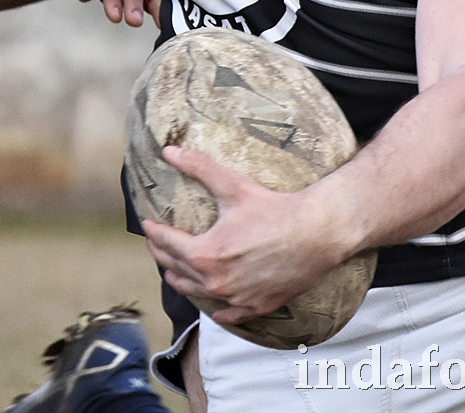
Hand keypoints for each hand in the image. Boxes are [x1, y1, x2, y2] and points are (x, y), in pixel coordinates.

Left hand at [141, 145, 339, 324]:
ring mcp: (236, 298)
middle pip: (177, 268)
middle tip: (155, 243)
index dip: (153, 231)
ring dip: (181, 281)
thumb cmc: (274, 209)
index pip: (166, 242)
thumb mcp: (233, 185)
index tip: (147, 224)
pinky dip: (219, 311)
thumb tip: (169, 150)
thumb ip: (198, 167)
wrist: (317, 233)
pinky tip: (215, 308)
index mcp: (204, 254)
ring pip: (197, 293)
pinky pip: (230, 314)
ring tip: (173, 272)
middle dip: (162, 254)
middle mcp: (215, 281)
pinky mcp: (257, 306)